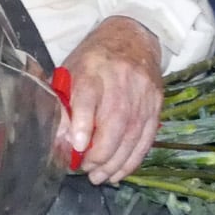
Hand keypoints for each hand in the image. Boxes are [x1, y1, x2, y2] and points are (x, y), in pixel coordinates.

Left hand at [58, 16, 162, 184]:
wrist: (133, 37)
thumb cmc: (94, 59)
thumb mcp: (71, 72)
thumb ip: (63, 103)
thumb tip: (58, 138)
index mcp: (92, 67)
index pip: (88, 96)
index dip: (83, 123)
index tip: (77, 147)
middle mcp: (120, 79)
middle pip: (114, 120)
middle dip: (100, 153)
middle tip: (86, 170)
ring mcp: (142, 91)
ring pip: (132, 134)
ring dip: (115, 162)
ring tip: (100, 177)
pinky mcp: (156, 103)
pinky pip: (146, 137)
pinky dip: (133, 159)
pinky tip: (119, 171)